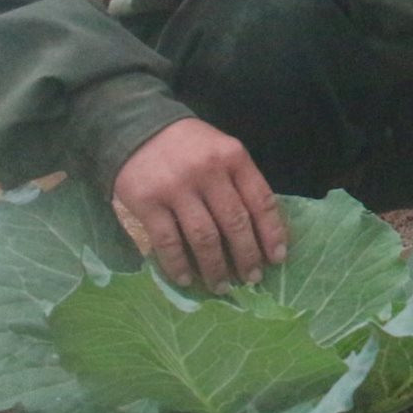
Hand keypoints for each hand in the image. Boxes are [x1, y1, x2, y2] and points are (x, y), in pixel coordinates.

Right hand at [111, 118, 288, 290]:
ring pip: (204, 237)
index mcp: (233, 157)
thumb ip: (239, 182)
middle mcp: (208, 172)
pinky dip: (178, 264)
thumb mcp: (221, 151)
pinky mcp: (147, 202)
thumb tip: (260, 231)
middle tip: (252, 279)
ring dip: (216, 267)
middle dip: (247, 256)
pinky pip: (167, 241)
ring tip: (222, 286)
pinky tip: (186, 279)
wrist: (135, 126)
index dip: (272, 233)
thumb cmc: (187, 145)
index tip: (277, 258)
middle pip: (235, 223)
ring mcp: (176, 188)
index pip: (261, 200)